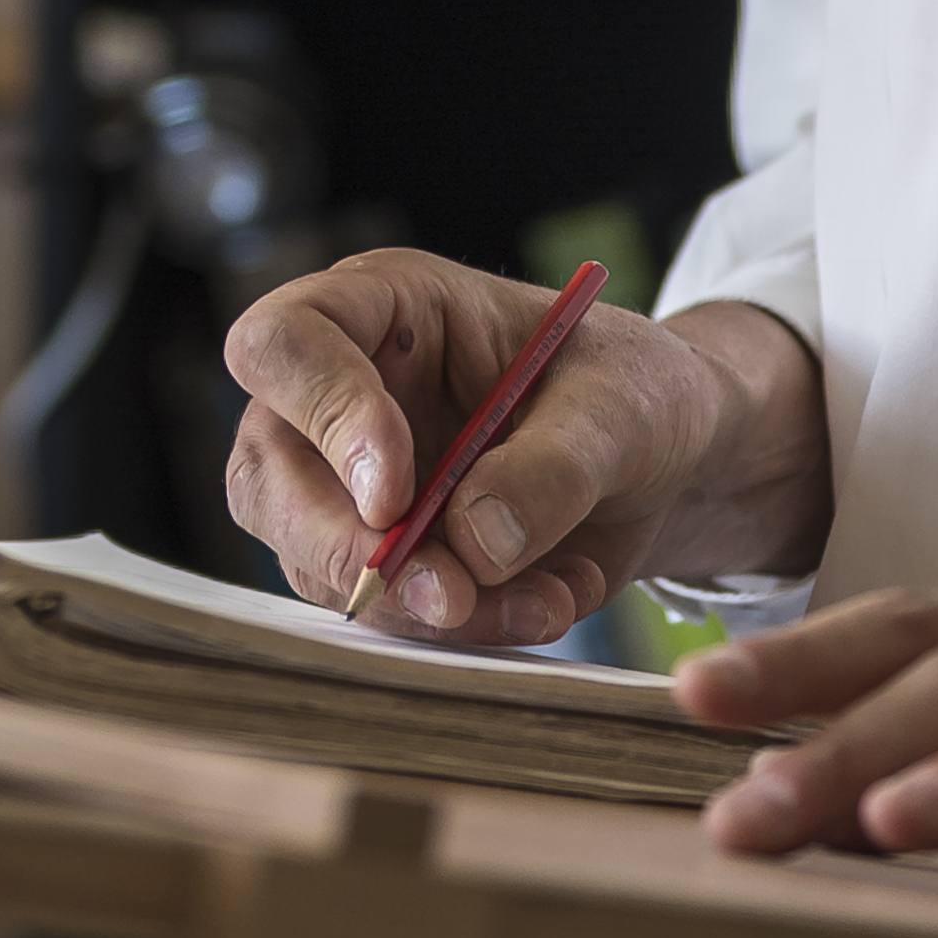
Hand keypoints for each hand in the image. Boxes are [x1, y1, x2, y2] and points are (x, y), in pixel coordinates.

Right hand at [221, 254, 824, 645]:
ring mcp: (348, 484)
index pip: (285, 344)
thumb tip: (474, 544)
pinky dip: (464, 630)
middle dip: (350, 550)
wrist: (668, 462)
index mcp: (383, 307)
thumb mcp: (622, 408)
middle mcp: (341, 392)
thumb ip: (553, 465)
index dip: (323, 417)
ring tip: (544, 601)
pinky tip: (546, 604)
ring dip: (423, 604)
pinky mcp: (382, 559)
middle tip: (450, 595)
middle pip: (269, 473)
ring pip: (316, 561)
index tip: (395, 495)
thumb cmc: (634, 393)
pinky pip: (385, 613)